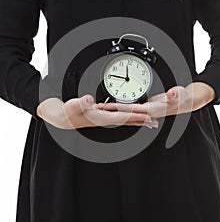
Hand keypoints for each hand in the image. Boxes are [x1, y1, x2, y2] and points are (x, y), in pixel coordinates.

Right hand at [36, 95, 158, 128]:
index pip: (124, 116)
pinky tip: (132, 116)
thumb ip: (81, 102)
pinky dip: (129, 116)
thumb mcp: (73, 105)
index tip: (148, 116)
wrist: (62, 118)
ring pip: (125, 120)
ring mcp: (105, 119)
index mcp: (102, 118)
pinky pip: (120, 117)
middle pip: (128, 121)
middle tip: (155, 122)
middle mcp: (106, 120)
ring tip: (149, 122)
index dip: (136, 116)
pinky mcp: (103, 116)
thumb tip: (89, 99)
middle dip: (142, 121)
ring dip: (138, 121)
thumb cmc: (68, 112)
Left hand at [95, 82, 215, 118]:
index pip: (130, 108)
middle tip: (96, 107)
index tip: (105, 106)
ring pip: (127, 110)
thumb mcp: (181, 95)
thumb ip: (176, 95)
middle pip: (125, 111)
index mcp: (152, 109)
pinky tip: (119, 107)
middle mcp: (147, 111)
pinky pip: (132, 108)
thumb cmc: (184, 98)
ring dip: (116, 109)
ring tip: (102, 107)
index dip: (117, 108)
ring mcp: (147, 109)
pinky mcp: (148, 106)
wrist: (188, 102)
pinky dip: (124, 108)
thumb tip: (172, 94)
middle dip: (111, 110)